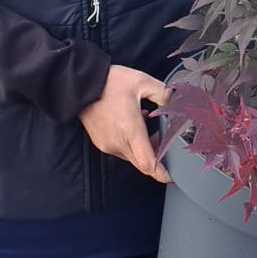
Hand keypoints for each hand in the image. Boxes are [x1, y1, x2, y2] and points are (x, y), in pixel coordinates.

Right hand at [77, 65, 170, 183]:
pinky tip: (133, 124)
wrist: (81, 84)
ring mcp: (107, 144)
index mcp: (130, 131)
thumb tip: (176, 101)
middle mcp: (117, 142)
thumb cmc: (110, 82)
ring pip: (132, 156)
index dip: (162, 173)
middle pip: (142, 163)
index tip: (172, 176)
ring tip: (146, 125)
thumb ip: (163, 94)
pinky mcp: (101, 143)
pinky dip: (130, 143)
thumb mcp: (142, 81)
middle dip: (156, 157)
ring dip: (142, 147)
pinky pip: (121, 150)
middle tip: (164, 141)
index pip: (148, 164)